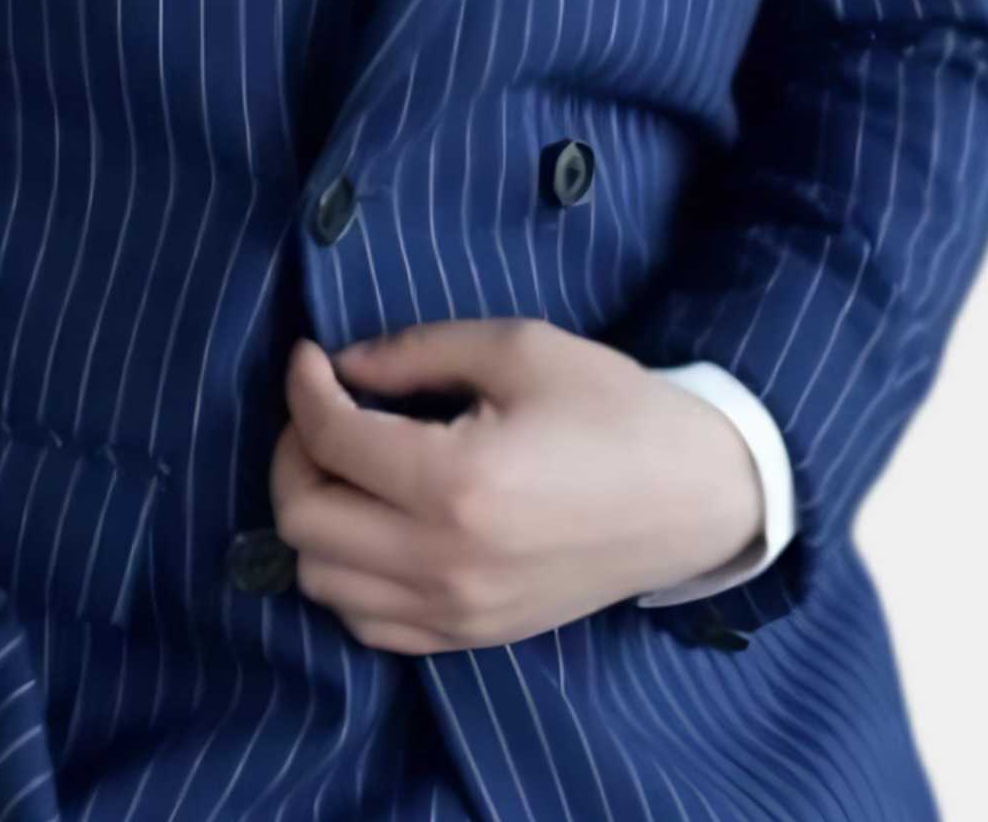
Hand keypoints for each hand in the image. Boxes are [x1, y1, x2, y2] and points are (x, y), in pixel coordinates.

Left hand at [268, 319, 764, 652]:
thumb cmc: (612, 408)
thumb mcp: (519, 348)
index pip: (330, 439)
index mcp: (458, 481)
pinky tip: (375, 525)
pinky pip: (368, 625)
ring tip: (347, 466)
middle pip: (304, 519)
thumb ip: (417, 352)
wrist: (693, 496)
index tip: (310, 356)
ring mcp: (456, 612)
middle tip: (323, 409)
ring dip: (314, 516)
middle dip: (294, 452)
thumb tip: (342, 366)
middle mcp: (444, 561)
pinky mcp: (471, 638)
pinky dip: (347, 575)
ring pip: (322, 581)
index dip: (304, 387)